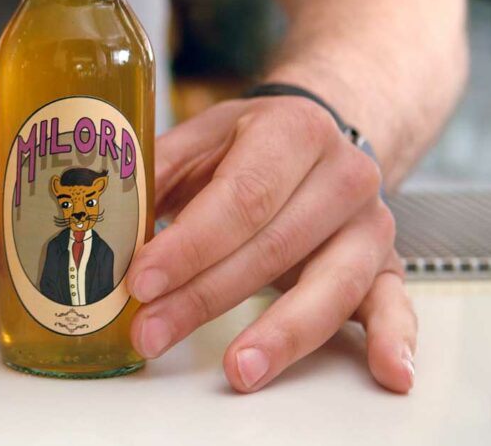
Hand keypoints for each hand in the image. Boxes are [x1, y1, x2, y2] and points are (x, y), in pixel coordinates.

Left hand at [127, 96, 414, 392]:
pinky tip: (388, 371)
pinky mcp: (388, 264)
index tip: (141, 280)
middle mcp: (342, 175)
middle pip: (273, 247)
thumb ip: (156, 170)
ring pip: (330, 286)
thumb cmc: (249, 142)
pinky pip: (397, 306)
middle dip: (204, 297)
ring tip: (237, 371)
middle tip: (152, 331)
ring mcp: (370, 223)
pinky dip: (394, 340)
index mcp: (292, 131)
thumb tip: (106, 216)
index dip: (189, 244)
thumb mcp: (201, 136)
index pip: (240, 196)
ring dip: (279, 334)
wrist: (318, 136)